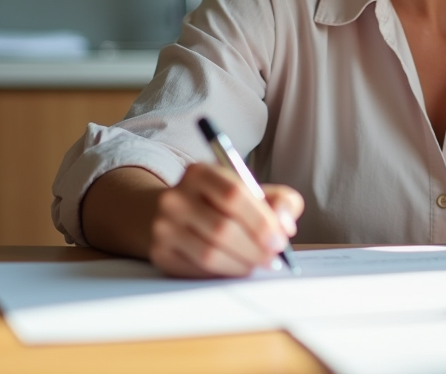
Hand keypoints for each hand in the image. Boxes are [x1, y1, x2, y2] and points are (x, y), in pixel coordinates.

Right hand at [149, 162, 303, 277]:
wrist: (175, 214)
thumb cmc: (222, 203)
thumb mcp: (253, 191)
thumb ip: (281, 201)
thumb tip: (285, 226)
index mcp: (200, 172)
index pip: (233, 195)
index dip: (260, 221)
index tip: (280, 240)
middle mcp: (176, 197)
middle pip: (222, 228)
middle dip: (254, 248)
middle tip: (273, 260)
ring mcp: (163, 225)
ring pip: (209, 253)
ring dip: (241, 264)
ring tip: (257, 265)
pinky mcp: (160, 252)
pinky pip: (196, 270)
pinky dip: (222, 273)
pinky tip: (235, 268)